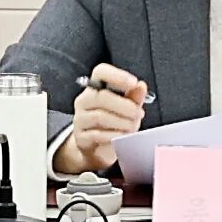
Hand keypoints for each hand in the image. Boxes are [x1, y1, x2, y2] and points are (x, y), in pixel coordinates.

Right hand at [53, 64, 148, 179]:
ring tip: (132, 127)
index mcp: (96, 87)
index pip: (101, 72)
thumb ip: (134, 97)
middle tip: (138, 113)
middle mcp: (84, 101)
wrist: (98, 149)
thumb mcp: (128, 108)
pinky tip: (122, 137)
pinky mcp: (80, 137)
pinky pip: (97, 135)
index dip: (117, 76)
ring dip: (121, 122)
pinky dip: (113, 136)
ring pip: (99, 117)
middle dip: (125, 106)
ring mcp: (80, 119)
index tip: (133, 83)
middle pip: (102, 97)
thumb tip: (141, 86)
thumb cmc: (115, 123)